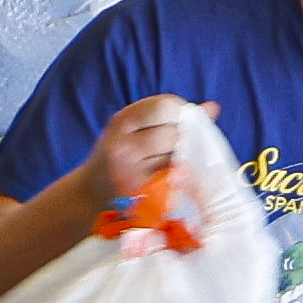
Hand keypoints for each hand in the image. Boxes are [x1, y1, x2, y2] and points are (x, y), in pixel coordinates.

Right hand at [78, 97, 195, 217]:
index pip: (165, 106)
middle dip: (184, 138)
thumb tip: (213, 108)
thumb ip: (170, 117)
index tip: (180, 121)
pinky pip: (175, 180)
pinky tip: (171, 178)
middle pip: (175, 133)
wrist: (90, 193)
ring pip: (178, 158)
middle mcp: (123, 147)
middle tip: (177, 146)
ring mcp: (131, 174)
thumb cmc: (120, 157)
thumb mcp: (134, 129)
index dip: (181, 111)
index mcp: (121, 123)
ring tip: (171, 162)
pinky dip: (179, 177)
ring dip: (183, 159)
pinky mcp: (141, 196)